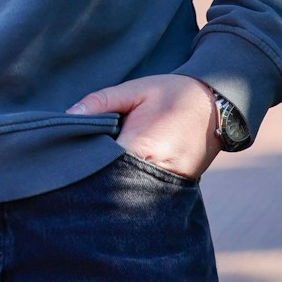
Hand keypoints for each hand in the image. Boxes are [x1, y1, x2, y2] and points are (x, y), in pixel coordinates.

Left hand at [66, 74, 221, 180]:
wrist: (216, 105)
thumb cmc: (173, 94)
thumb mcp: (135, 90)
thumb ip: (100, 102)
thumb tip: (67, 115)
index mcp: (142, 147)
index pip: (99, 164)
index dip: (81, 161)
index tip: (65, 156)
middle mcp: (153, 173)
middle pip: (109, 184)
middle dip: (92, 175)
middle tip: (72, 167)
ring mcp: (164, 185)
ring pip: (125, 191)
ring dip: (109, 181)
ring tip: (93, 171)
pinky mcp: (171, 189)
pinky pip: (141, 191)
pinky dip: (126, 184)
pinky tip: (115, 174)